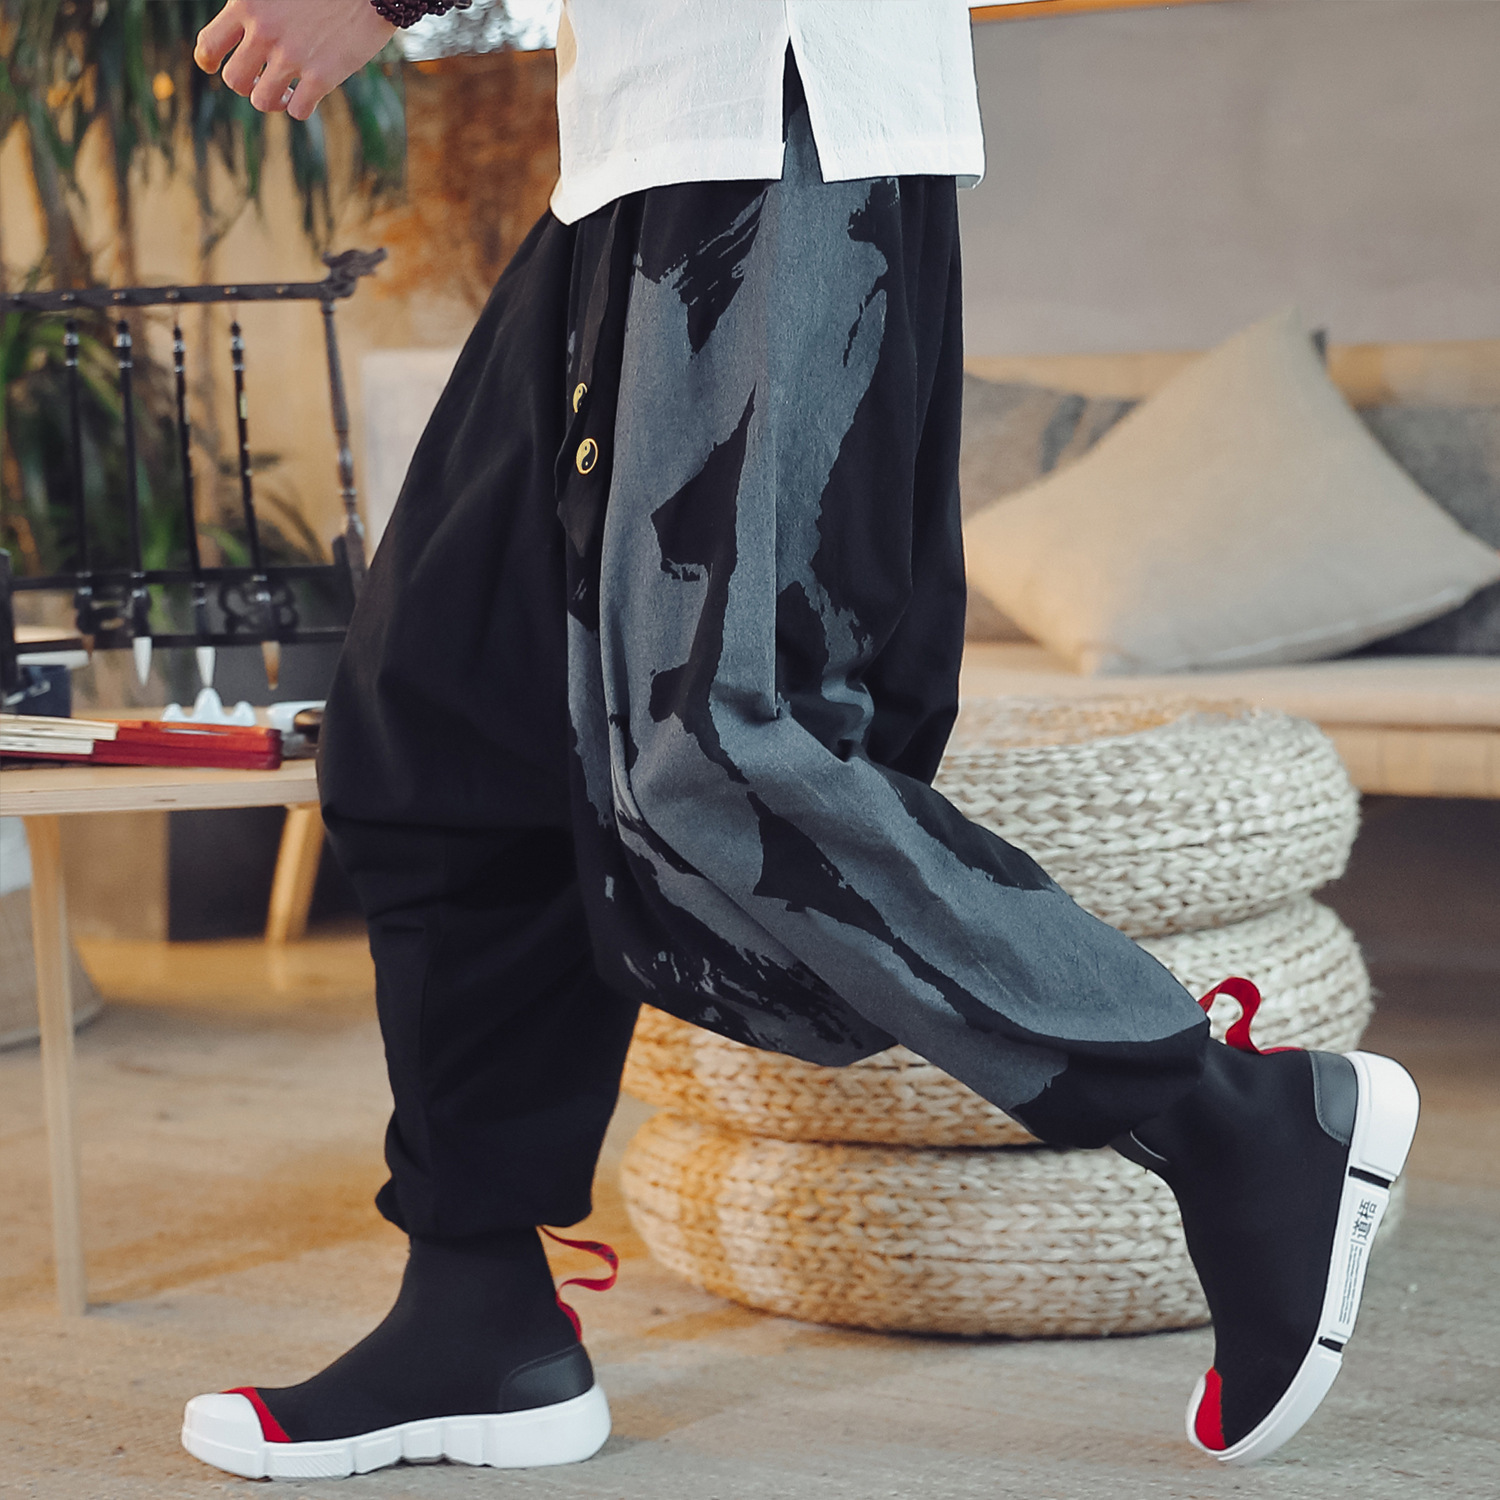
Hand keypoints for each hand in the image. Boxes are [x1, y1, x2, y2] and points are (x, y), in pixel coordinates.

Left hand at [194, 0, 396, 121]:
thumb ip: (255, 4)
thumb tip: (245, 25)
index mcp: (246, 4)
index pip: (209, 44)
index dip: (208, 61)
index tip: (214, 66)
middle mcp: (265, 32)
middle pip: (235, 80)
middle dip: (247, 84)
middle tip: (262, 78)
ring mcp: (293, 56)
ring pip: (262, 101)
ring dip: (273, 101)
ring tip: (286, 91)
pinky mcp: (322, 76)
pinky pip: (299, 110)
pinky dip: (301, 107)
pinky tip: (310, 95)